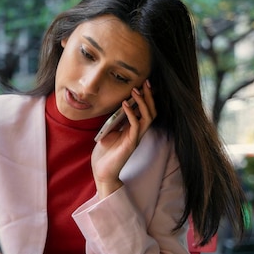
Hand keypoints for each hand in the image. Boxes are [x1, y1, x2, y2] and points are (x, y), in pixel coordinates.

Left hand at [92, 80, 155, 197]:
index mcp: (133, 129)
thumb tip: (114, 106)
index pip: (145, 110)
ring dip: (142, 102)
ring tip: (136, 90)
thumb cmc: (105, 153)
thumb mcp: (108, 132)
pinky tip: (124, 104)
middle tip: (147, 82)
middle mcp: (138, 132)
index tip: (144, 84)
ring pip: (148, 117)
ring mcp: (136, 138)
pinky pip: (136, 126)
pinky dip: (131, 113)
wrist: (102, 171)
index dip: (146, 98)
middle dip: (149, 96)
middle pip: (151, 111)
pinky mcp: (131, 143)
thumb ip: (114, 120)